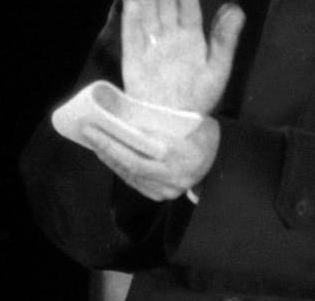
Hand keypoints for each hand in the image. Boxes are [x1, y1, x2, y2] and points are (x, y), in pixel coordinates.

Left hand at [82, 116, 221, 201]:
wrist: (226, 161)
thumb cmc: (205, 134)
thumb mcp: (188, 122)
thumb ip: (160, 124)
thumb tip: (126, 119)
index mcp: (177, 153)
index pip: (135, 149)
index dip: (111, 140)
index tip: (94, 126)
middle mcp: (171, 175)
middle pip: (129, 163)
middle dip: (105, 147)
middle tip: (88, 132)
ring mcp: (168, 189)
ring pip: (130, 175)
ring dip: (110, 158)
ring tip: (95, 142)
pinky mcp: (164, 195)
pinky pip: (136, 183)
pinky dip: (121, 169)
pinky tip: (111, 157)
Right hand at [121, 0, 244, 113]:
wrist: (174, 125)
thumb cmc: (198, 97)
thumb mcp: (218, 69)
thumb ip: (225, 40)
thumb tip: (236, 8)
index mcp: (191, 38)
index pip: (188, 8)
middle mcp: (170, 38)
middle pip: (166, 8)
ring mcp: (151, 47)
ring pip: (149, 17)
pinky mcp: (134, 60)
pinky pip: (132, 37)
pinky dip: (131, 21)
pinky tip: (132, 3)